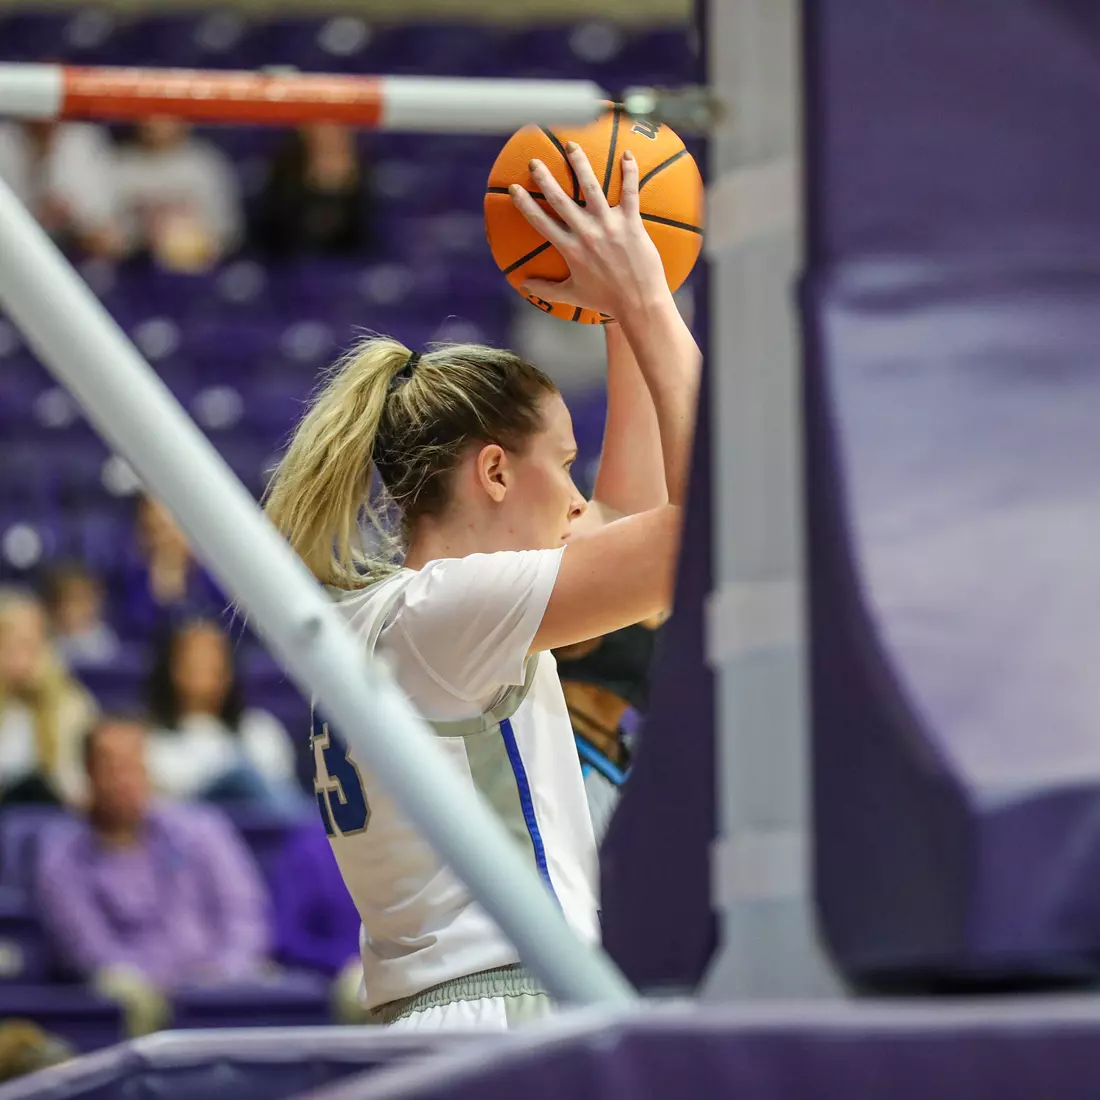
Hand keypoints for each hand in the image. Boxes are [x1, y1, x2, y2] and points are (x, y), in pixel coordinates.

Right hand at [509, 142, 670, 320]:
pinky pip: (630, 191)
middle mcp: (586, 233)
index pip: (541, 222)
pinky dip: (629, 171)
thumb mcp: (573, 295)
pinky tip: (626, 154)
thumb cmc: (606, 301)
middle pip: (560, 199)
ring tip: (572, 146)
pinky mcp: (631, 223)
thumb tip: (524, 286)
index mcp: (570, 249)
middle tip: (535, 161)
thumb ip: (547, 289)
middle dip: (545, 178)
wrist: (639, 304)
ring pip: (592, 186)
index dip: (525, 204)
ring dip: (580, 163)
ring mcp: (609, 225)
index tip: (514, 189)